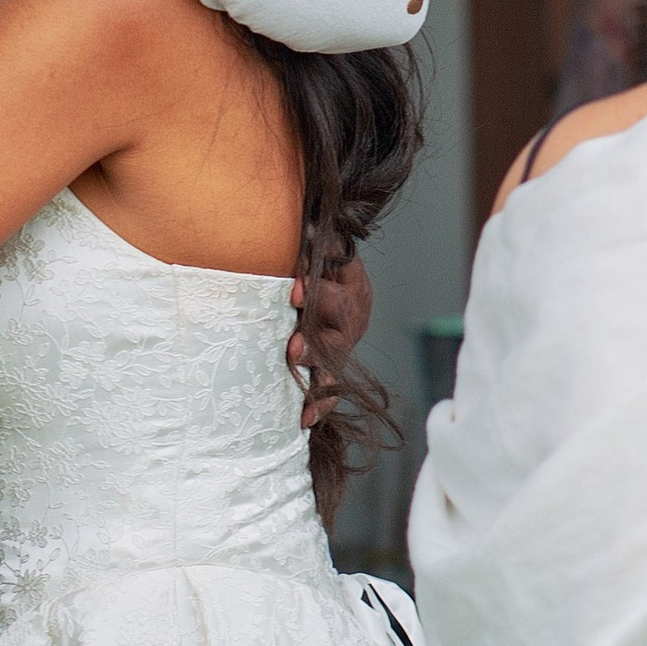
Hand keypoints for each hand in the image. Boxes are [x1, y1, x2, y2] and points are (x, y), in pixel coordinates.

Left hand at [290, 258, 373, 431]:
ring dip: (315, 365)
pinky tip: (304, 419)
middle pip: (341, 323)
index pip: (339, 279)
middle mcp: (353, 313)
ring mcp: (345, 341)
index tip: (293, 292)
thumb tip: (304, 227)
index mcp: (351, 280)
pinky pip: (332, 388)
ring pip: (336, 356)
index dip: (317, 285)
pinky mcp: (335, 365)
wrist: (327, 281)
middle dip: (316, 337)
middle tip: (293, 346)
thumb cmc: (316, 262)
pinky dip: (319, 404)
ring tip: (295, 371)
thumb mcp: (318, 246)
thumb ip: (314, 242)